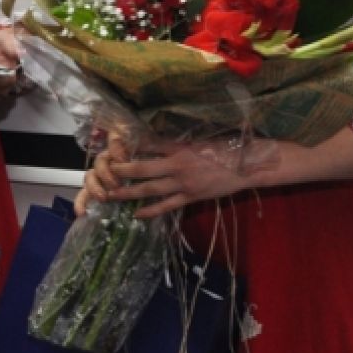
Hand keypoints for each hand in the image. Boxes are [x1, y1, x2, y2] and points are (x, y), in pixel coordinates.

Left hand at [76, 134, 260, 219]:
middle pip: (142, 169)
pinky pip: (166, 206)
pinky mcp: (191, 197)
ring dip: (129, 193)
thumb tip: (154, 139)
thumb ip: (176, 141)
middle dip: (121, 171)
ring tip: (112, 195)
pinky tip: (137, 214)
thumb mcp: (198, 138)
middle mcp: (177, 166)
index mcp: (179, 147)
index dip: (129, 147)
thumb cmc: (225, 147)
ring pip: (150, 190)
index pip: (148, 145)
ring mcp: (184, 184)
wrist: (247, 165)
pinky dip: (150, 210)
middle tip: (104, 172)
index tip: (113, 146)